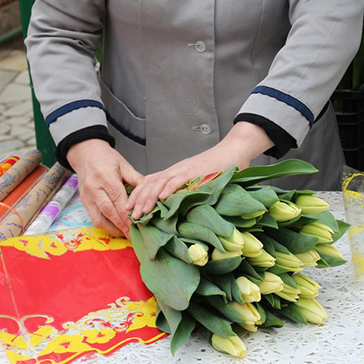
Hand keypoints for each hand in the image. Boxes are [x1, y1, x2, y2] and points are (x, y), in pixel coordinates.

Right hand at [67, 139, 142, 237]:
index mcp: (106, 177)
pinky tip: (116, 228)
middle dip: (122, 225)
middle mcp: (94, 189)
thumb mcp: (124, 165)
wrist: (85, 153)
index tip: (138, 224)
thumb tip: (151, 192)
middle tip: (134, 235)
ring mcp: (87, 197)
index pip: (118, 199)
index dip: (128, 214)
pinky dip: (105, 226)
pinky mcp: (84, 202)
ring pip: (99, 218)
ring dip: (113, 229)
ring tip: (126, 235)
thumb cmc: (106, 158)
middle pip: (109, 211)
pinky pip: (94, 218)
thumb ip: (136, 179)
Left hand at [126, 122, 273, 219]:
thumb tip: (177, 205)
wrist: (234, 149)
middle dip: (138, 199)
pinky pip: (180, 179)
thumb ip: (186, 188)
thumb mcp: (197, 177)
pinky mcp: (197, 171)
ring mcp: (186, 169)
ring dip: (149, 197)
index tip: (129, 208)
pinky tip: (162, 198)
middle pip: (150, 182)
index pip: (150, 181)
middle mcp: (177, 169)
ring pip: (161, 182)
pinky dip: (169, 188)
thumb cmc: (220, 166)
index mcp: (176, 171)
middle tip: (130, 214)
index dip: (137, 194)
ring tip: (142, 211)